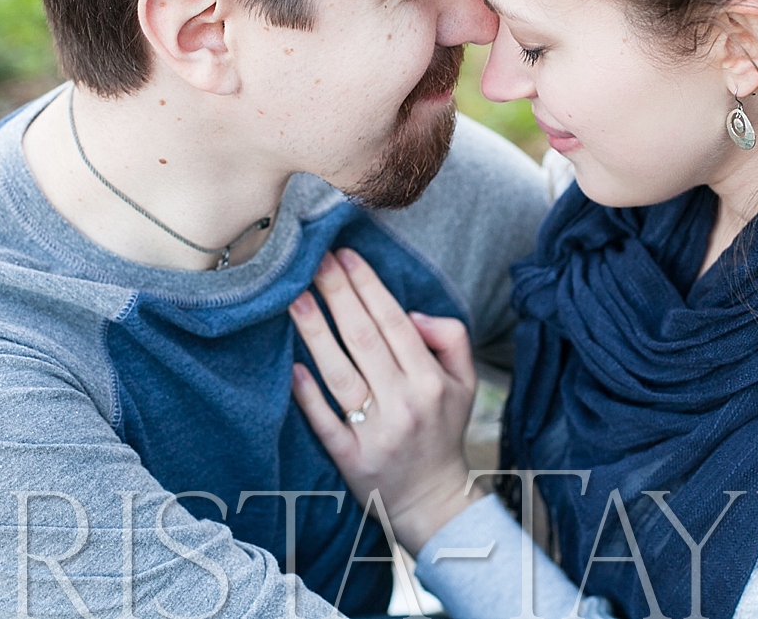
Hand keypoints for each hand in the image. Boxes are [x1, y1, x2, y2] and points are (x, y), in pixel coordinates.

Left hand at [288, 249, 480, 552]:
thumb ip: (451, 338)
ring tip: (294, 298)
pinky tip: (291, 367)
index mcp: (431, 380)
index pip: (394, 322)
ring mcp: (376, 432)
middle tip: (313, 260)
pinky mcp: (351, 460)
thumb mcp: (466, 382)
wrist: (434, 502)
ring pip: (340, 374)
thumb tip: (413, 312)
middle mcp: (405, 403)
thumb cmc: (443, 430)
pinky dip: (308, 395)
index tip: (345, 254)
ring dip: (315, 333)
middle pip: (364, 339)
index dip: (368, 286)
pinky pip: (325, 422)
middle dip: (337, 294)